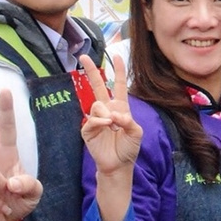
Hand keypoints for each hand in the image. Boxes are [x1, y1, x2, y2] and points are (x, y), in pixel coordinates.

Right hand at [79, 55, 141, 175]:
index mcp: (120, 107)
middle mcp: (107, 110)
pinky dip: (100, 121)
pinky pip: (92, 119)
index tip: (116, 56)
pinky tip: (107, 126)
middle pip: (97, 86)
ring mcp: (96, 118)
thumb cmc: (129, 147)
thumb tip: (114, 114)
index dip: (118, 71)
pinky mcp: (87, 129)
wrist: (119, 164)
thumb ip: (128, 121)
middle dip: (91, 71)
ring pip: (97, 105)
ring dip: (107, 114)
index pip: (118, 86)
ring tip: (114, 127)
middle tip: (83, 56)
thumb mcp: (136, 132)